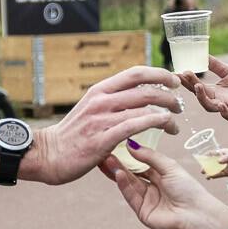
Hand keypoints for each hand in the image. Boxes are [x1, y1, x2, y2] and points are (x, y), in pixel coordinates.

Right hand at [32, 67, 181, 184]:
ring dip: (166, 114)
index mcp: (100, 91)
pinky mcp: (102, 139)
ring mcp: (102, 119)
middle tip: (179, 105)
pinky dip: (154, 123)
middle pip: (145, 89)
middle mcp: (102, 101)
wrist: (48, 155)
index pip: (135, 73)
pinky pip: (134, 126)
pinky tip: (165, 126)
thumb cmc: (71, 135)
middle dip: (168, 95)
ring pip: (144, 108)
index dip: (159, 73)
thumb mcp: (89, 109)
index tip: (173, 80)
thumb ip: (110, 102)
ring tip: (175, 124)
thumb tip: (133, 97)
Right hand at [107, 138, 227, 228]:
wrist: (197, 214)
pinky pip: (131, 196)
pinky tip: (118, 174)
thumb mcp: (169, 167)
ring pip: (129, 184)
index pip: (140, 164)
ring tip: (107, 160)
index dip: (128, 156)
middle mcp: (152, 188)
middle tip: (105, 151)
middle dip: (118, 163)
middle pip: (131, 174)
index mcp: (160, 176)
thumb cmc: (188, 189)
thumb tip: (131, 145)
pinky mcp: (142, 212)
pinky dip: (124, 185)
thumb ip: (150, 156)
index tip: (115, 145)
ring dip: (117, 172)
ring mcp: (146, 200)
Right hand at [186, 54, 227, 121]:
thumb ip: (214, 65)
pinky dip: (225, 113)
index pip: (196, 87)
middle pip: (200, 97)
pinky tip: (221, 105)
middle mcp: (217, 100)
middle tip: (185, 76)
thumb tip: (202, 54)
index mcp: (213, 91)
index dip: (186, 81)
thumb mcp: (227, 70)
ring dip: (203, 98)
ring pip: (210, 107)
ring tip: (199, 87)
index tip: (177, 72)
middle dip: (191, 87)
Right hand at [202, 148, 227, 179]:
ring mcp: (223, 166)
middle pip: (210, 162)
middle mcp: (221, 160)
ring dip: (208, 171)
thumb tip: (218, 162)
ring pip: (213, 169)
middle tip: (202, 169)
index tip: (201, 158)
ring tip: (205, 174)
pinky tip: (209, 178)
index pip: (211, 153)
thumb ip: (226, 158)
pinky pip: (218, 174)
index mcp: (222, 153)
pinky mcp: (226, 173)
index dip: (206, 156)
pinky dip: (213, 176)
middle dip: (205, 165)